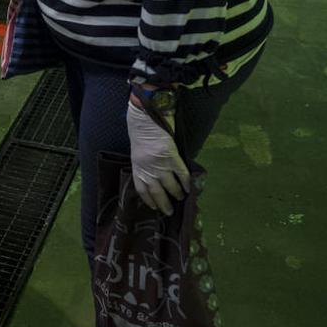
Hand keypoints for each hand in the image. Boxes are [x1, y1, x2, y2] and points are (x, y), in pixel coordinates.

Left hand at [127, 96, 189, 213]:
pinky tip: (190, 188)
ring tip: (181, 198)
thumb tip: (154, 175)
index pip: (141, 189)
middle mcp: (147, 168)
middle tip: (169, 212)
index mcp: (137, 166)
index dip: (148, 200)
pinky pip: (181, 173)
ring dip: (177, 194)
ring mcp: (159, 163)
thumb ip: (144, 163)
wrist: (145, 114)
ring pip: (170, 185)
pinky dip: (186, 182)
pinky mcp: (171, 156)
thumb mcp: (138, 149)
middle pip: (156, 191)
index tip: (154, 208)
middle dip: (163, 203)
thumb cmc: (140, 129)